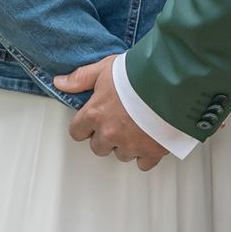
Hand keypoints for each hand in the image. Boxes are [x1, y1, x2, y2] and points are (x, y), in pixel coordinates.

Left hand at [54, 56, 167, 170]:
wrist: (170, 81)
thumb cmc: (139, 72)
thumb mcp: (105, 67)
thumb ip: (81, 77)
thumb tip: (60, 82)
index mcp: (95, 114)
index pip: (77, 132)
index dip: (85, 126)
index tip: (94, 120)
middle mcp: (109, 133)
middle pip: (98, 147)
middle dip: (106, 137)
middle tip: (118, 121)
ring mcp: (130, 145)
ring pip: (120, 155)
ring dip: (126, 145)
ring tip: (137, 127)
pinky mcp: (151, 151)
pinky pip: (143, 163)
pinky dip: (146, 154)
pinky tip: (150, 140)